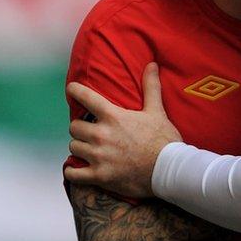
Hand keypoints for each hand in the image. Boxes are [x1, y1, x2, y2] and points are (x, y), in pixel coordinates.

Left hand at [64, 63, 181, 198]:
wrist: (169, 170)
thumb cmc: (164, 140)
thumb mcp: (157, 111)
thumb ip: (150, 87)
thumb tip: (152, 65)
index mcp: (114, 117)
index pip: (87, 98)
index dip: (76, 91)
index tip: (71, 89)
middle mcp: (102, 135)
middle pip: (74, 127)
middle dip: (81, 127)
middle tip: (89, 130)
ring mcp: (99, 156)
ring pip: (73, 147)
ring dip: (80, 147)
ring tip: (89, 148)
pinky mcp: (99, 176)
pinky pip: (73, 173)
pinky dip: (73, 171)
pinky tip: (77, 169)